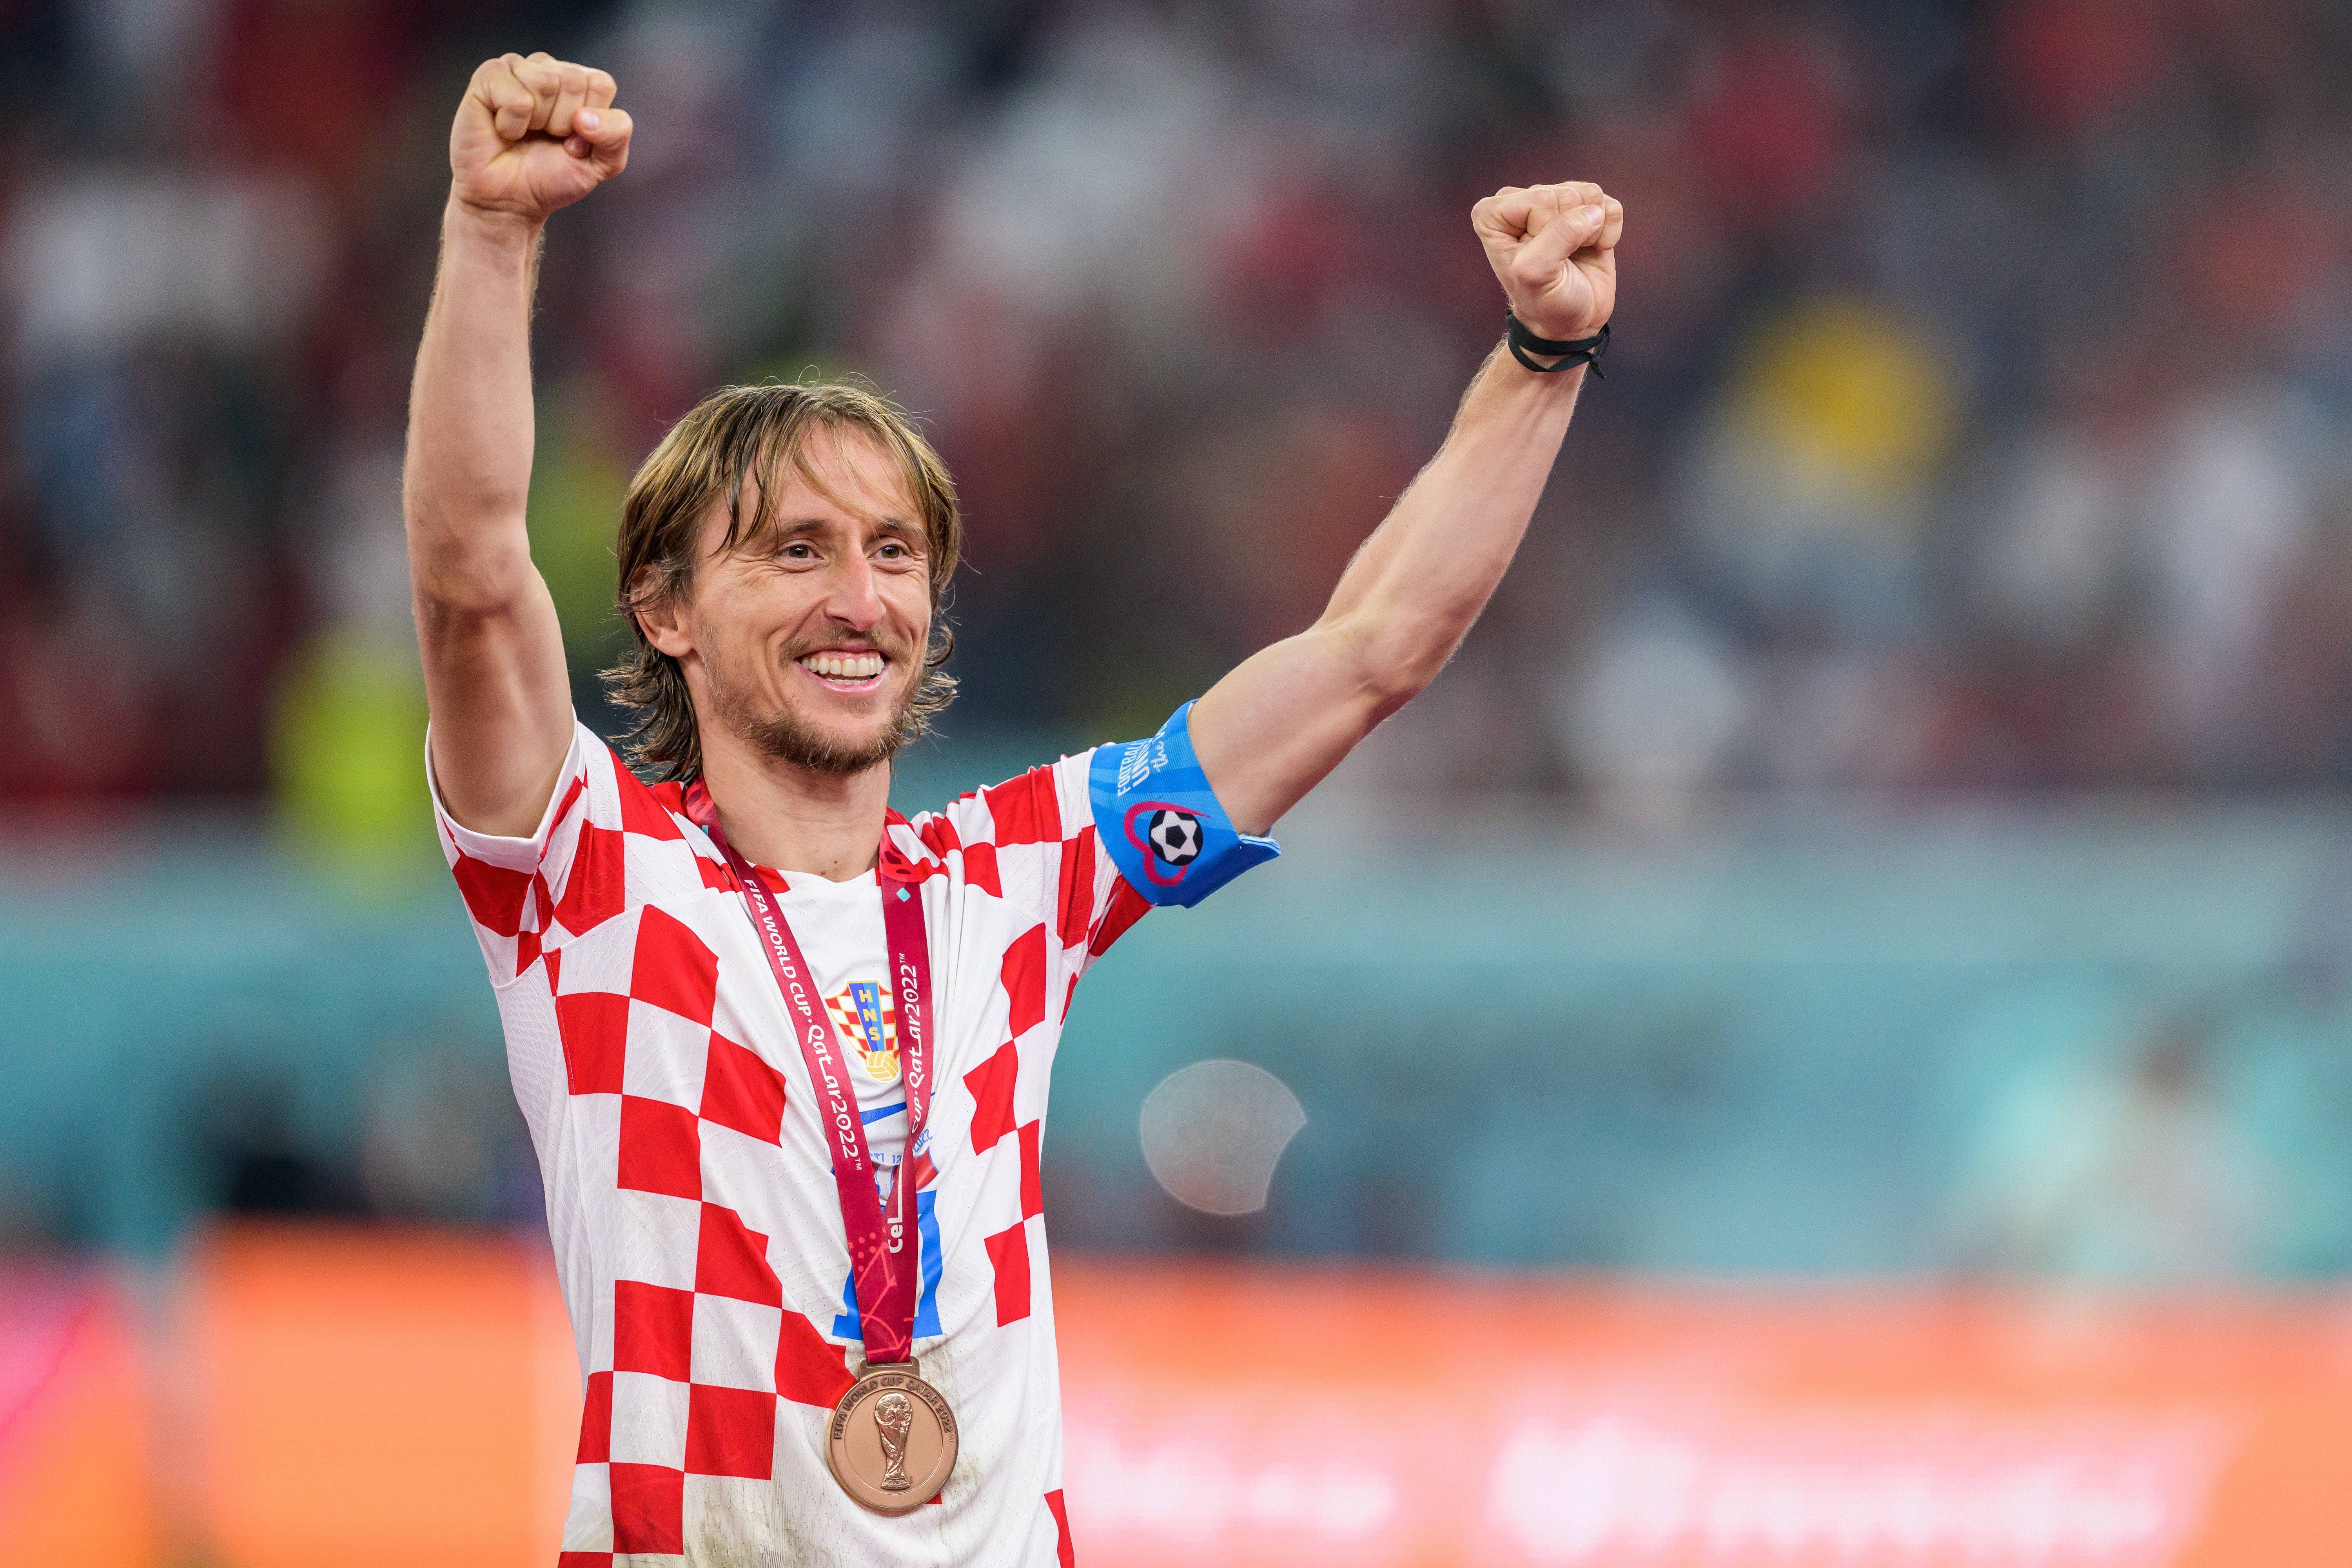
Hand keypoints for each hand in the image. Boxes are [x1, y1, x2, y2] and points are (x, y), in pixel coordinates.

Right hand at [450, 52, 632, 224]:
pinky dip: (511, 124)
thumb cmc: (553, 177)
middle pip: (573, 81)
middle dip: (562, 122)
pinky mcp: (489, 76)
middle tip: (546, 138)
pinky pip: (514, 96)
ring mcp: (518, 69)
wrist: (509, 199)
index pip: (601, 83)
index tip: (574, 139)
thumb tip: (585, 115)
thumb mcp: (603, 163)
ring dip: (537, 122)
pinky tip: (504, 129)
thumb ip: (616, 134)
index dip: (592, 121)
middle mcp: (550, 69)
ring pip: (545, 82)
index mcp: (582, 83)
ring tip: (525, 133)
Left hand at [1472, 181, 1622, 343]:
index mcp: (1492, 214)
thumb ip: (1559, 236)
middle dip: (1570, 232)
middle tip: (1560, 260)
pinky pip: (1610, 205)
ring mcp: (1556, 203)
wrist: (1571, 322)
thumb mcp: (1537, 274)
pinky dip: (1609, 232)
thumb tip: (1593, 212)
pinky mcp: (1586, 209)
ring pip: (1590, 193)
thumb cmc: (1545, 302)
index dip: (1547, 232)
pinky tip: (1593, 249)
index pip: (1540, 200)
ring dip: (1592, 231)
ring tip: (1575, 253)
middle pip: (1565, 194)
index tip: (1540, 260)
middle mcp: (1522, 201)